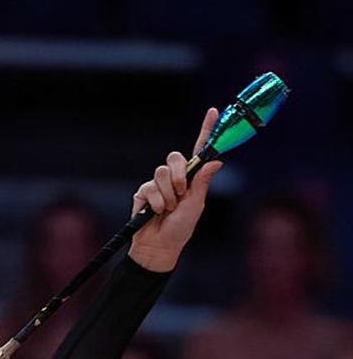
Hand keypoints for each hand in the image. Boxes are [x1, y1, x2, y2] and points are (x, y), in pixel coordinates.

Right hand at [128, 107, 222, 272]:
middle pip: (174, 158)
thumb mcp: (196, 205)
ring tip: (169, 209)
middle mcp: (173, 178)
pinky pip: (150, 188)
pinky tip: (157, 213)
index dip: (205, 131)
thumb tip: (216, 161)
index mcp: (190, 178)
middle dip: (179, 174)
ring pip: (161, 173)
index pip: (198, 151)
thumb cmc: (180, 229)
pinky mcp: (143, 193)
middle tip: (181, 193)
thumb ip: (202, 182)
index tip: (213, 112)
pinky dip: (157, 202)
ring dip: (168, 194)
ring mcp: (157, 185)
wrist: (159, 247)